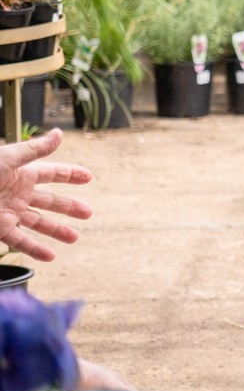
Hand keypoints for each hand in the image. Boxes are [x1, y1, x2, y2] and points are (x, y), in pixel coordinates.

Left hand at [0, 128, 92, 260]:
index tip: (88, 177)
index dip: (70, 175)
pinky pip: (20, 241)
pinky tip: (51, 256)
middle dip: (68, 207)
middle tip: (88, 213)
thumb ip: (36, 149)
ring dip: (56, 230)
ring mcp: (10, 212)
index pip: (52, 173)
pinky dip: (35, 249)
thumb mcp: (9, 158)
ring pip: (38, 223)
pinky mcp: (0, 229)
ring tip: (74, 238)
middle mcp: (18, 193)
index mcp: (22, 173)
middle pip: (49, 201)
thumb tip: (60, 134)